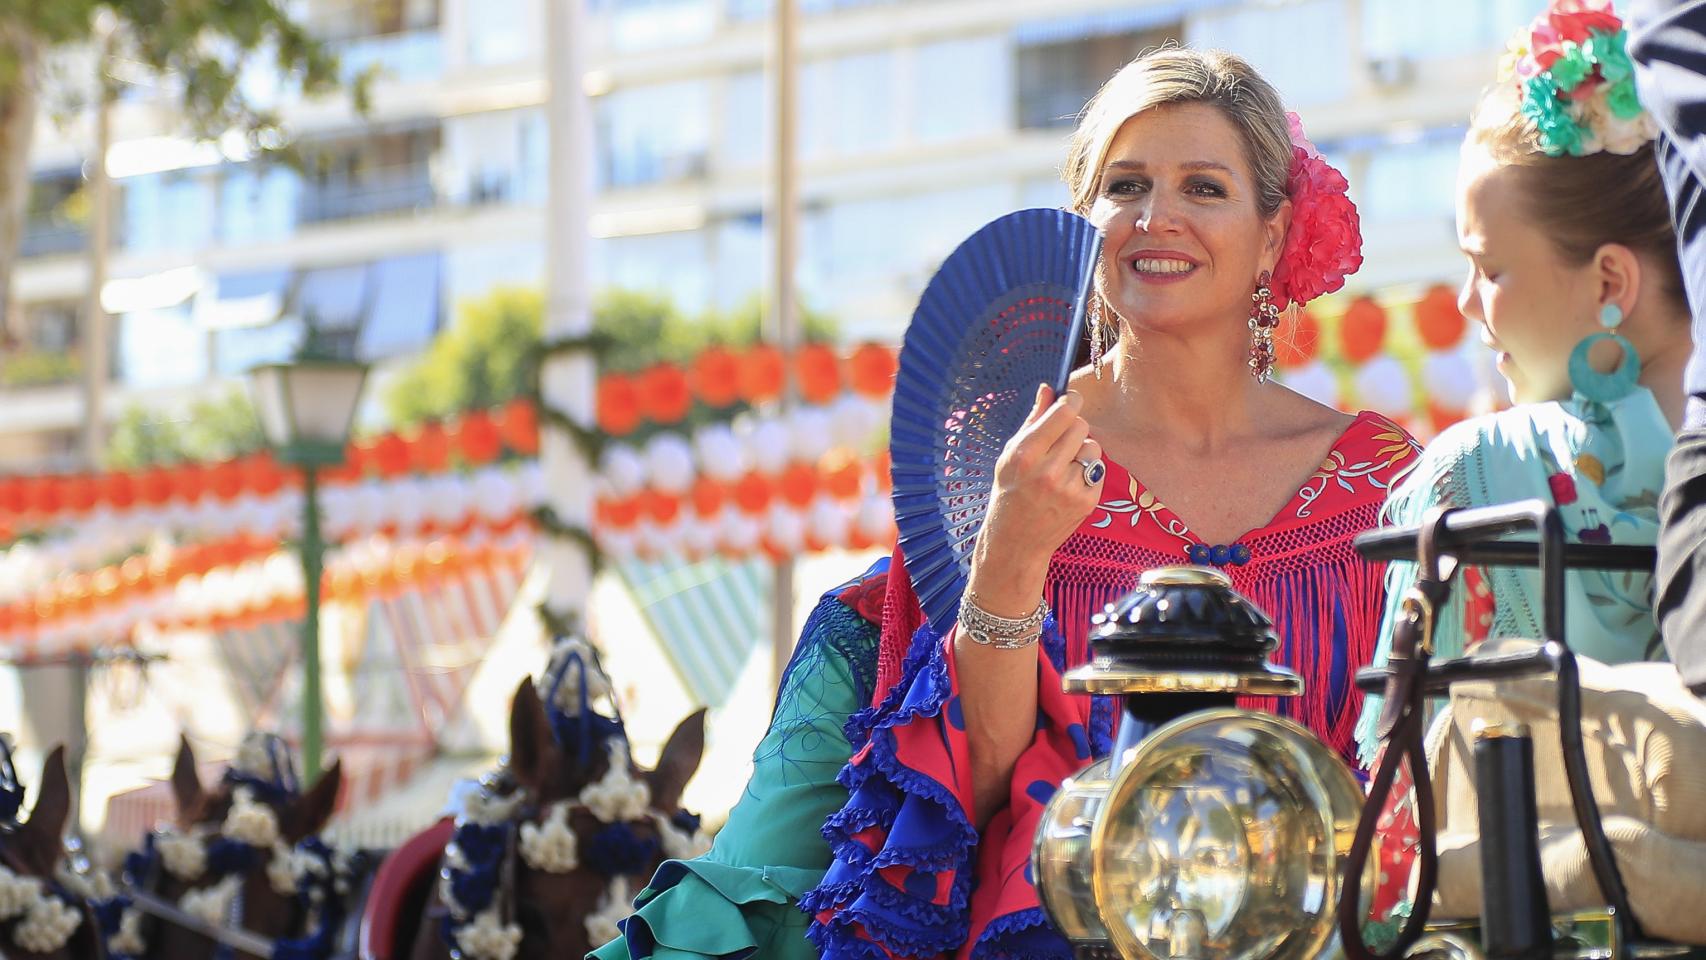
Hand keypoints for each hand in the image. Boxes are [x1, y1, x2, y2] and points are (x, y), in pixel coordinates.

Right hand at [968, 384, 1103, 612]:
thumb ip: (1032, 421)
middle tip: (1060, 441)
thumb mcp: (1010, 455)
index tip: (1069, 402)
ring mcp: (1070, 488)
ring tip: (1062, 467)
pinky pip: (1098, 470)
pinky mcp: (1087, 502)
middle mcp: (1049, 470)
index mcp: (1026, 454)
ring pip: (1093, 448)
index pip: (1065, 412)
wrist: (1016, 541)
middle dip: (1074, 428)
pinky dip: (1086, 473)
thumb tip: (1048, 389)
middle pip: (1082, 426)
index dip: (1071, 402)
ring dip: (1082, 451)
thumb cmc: (1009, 493)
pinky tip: (1068, 485)